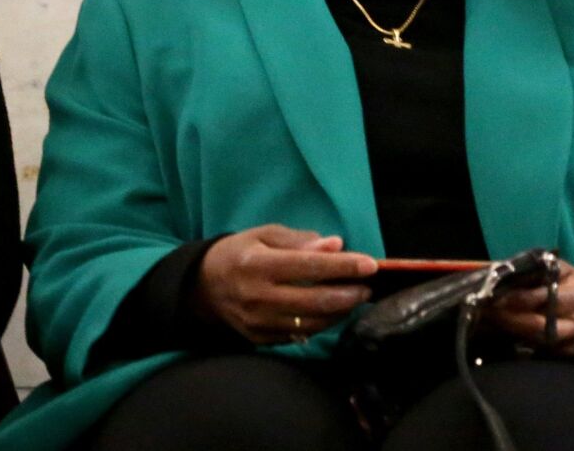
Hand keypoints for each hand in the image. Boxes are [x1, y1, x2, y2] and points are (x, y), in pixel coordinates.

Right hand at [194, 224, 375, 344]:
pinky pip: (300, 336)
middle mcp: (259, 297)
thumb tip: (335, 245)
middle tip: (368, 287)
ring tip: (354, 298)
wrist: (202, 287)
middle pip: (317, 301)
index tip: (371, 264)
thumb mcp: (263, 235)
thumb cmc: (238, 253)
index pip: (311, 266)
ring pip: (313, 323)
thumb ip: (299, 240)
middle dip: (350, 294)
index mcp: (259, 265)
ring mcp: (260, 322)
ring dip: (340, 312)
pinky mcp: (261, 339)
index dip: (344, 266)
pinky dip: (322, 324)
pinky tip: (332, 312)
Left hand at [482, 260, 573, 355]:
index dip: (515, 299)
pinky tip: (502, 333)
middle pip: (539, 326)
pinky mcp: (567, 354)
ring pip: (537, 342)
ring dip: (510, 332)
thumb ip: (534, 270)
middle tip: (486, 312)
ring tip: (489, 322)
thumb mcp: (559, 269)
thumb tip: (500, 273)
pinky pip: (539, 351)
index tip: (492, 297)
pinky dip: (518, 343)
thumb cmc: (571, 282)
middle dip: (508, 319)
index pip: (542, 299)